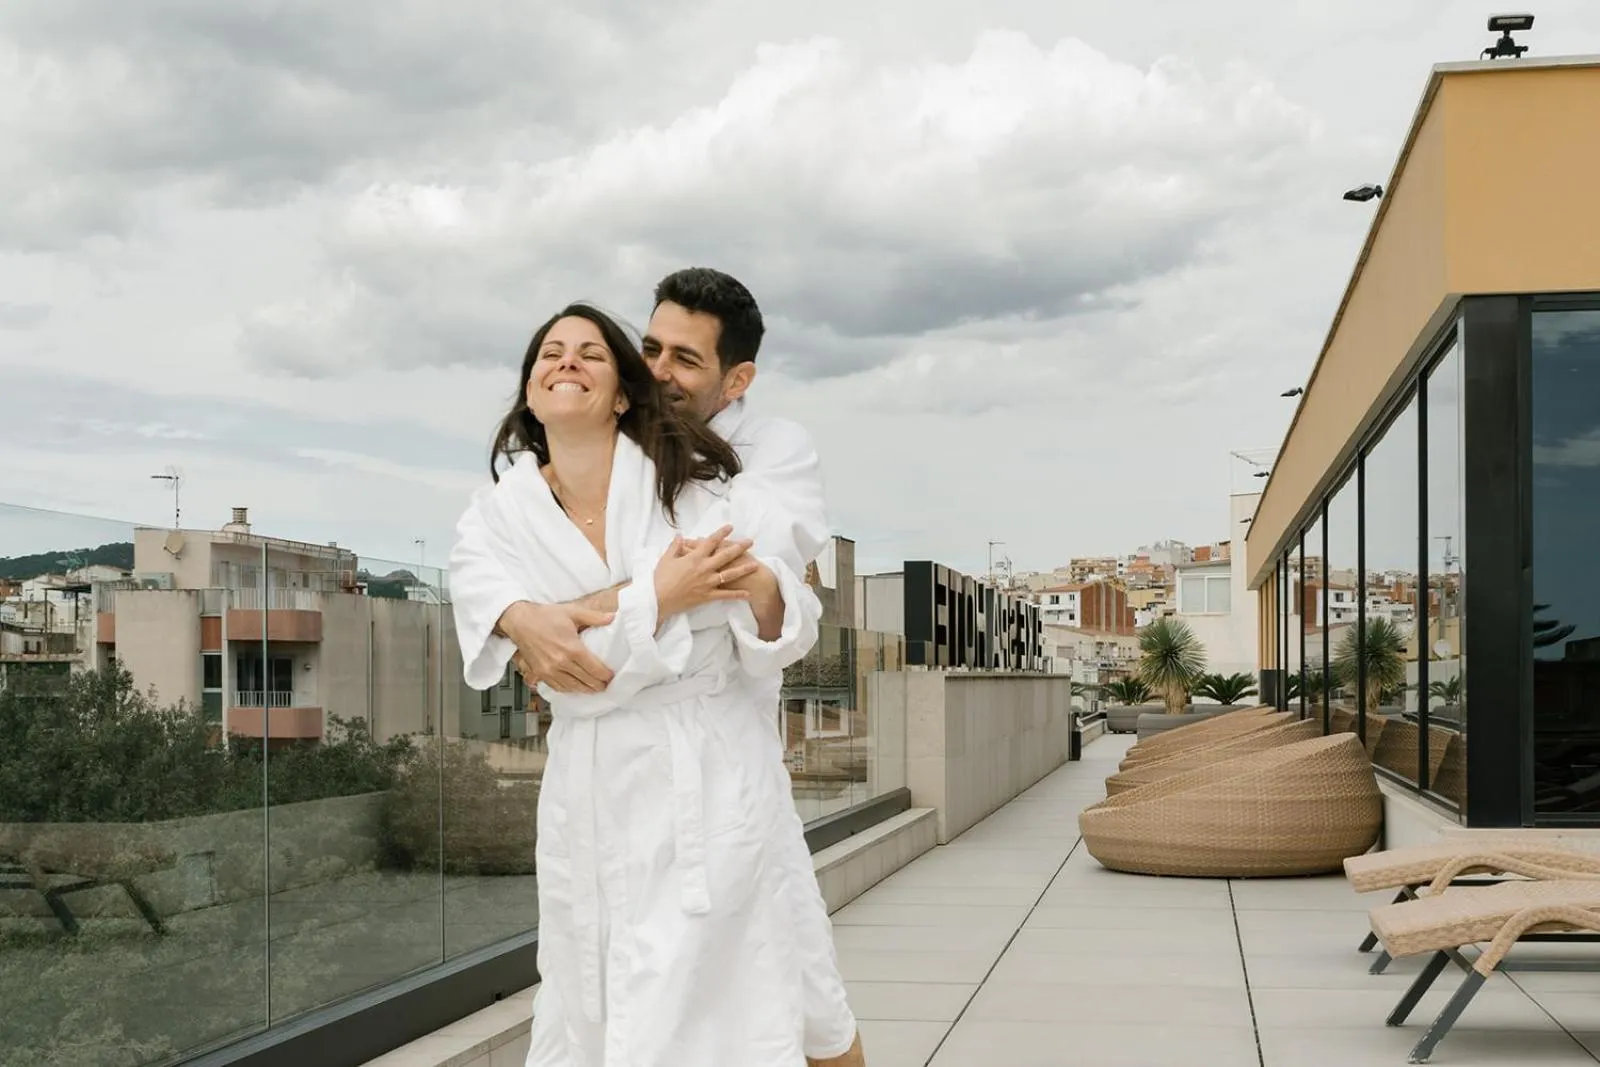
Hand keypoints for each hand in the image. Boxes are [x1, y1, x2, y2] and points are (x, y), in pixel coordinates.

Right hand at [497, 601, 615, 693]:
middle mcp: (561, 662)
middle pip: (586, 681)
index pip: (595, 669)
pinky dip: (569, 689)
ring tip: (594, 688)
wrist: (519, 621)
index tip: (611, 676)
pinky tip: (575, 687)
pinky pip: (557, 687)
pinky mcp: (540, 673)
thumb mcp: (572, 612)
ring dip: (585, 690)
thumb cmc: (544, 616)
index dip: (606, 675)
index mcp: (572, 648)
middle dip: (598, 685)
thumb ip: (594, 617)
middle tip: (606, 685)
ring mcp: (549, 670)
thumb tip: (612, 618)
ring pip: (572, 687)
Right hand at [654, 525, 759, 618]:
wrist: (657, 599)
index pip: (711, 542)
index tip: (730, 527)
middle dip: (739, 547)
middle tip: (750, 541)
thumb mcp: (665, 559)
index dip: (721, 533)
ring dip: (743, 569)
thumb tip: (680, 535)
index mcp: (694, 557)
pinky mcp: (707, 596)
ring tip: (755, 565)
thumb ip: (675, 546)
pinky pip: (725, 595)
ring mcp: (707, 583)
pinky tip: (748, 594)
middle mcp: (704, 568)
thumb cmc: (660, 578)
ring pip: (729, 574)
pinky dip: (737, 595)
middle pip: (725, 555)